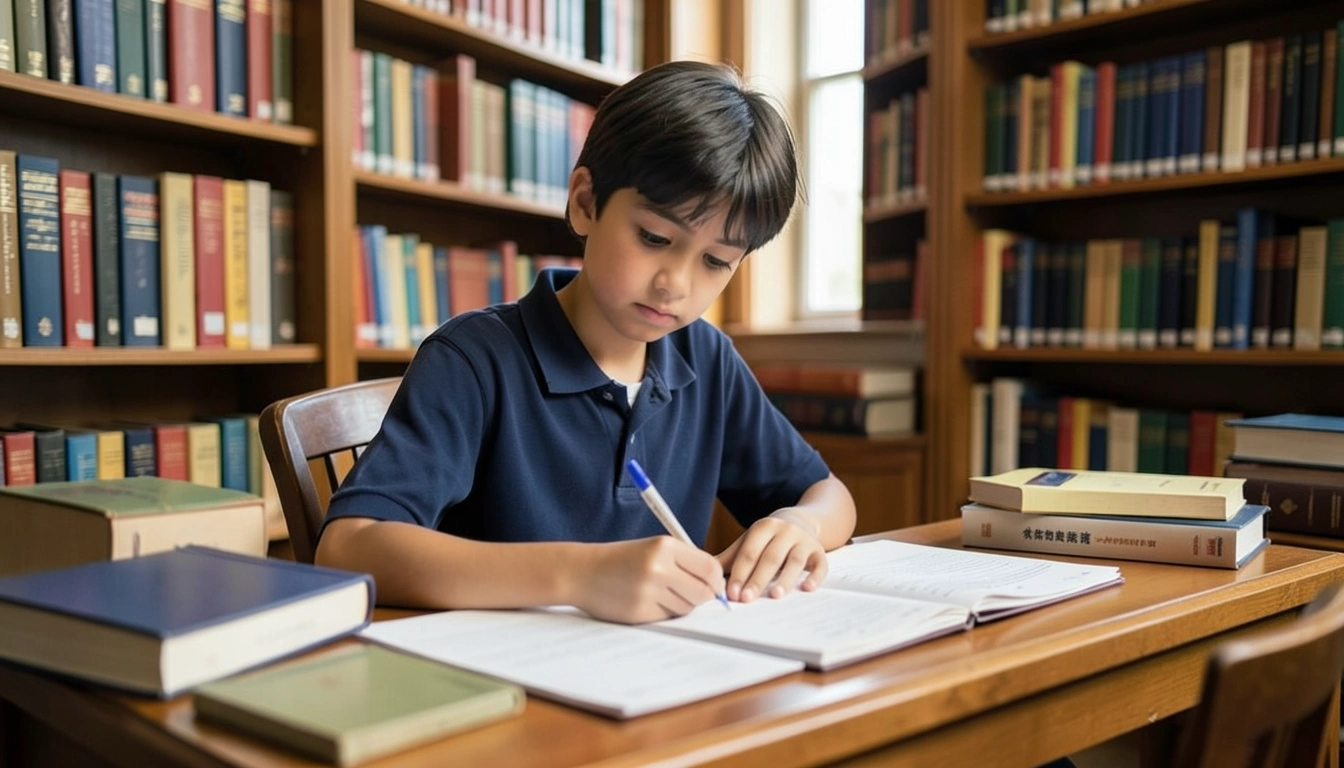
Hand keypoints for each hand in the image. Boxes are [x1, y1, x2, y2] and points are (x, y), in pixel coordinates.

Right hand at [573, 536, 726, 623]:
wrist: (582, 572)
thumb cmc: (622, 559)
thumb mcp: (654, 548)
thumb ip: (686, 562)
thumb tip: (719, 586)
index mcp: (664, 546)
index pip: (710, 568)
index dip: (716, 581)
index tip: (713, 585)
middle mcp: (658, 568)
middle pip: (703, 593)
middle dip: (702, 597)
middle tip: (689, 593)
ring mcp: (648, 592)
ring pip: (686, 608)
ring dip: (680, 605)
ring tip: (659, 593)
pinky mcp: (639, 613)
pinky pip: (668, 618)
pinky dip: (663, 614)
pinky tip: (646, 602)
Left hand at [716, 510, 827, 602]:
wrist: (800, 521)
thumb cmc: (768, 539)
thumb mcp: (748, 542)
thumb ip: (728, 559)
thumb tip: (704, 576)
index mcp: (763, 527)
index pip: (749, 553)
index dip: (739, 573)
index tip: (731, 593)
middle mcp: (785, 531)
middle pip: (770, 558)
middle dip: (757, 579)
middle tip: (746, 599)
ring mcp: (804, 541)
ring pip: (795, 561)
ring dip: (785, 579)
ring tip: (775, 596)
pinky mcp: (820, 552)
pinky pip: (820, 565)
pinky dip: (815, 577)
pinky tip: (807, 589)